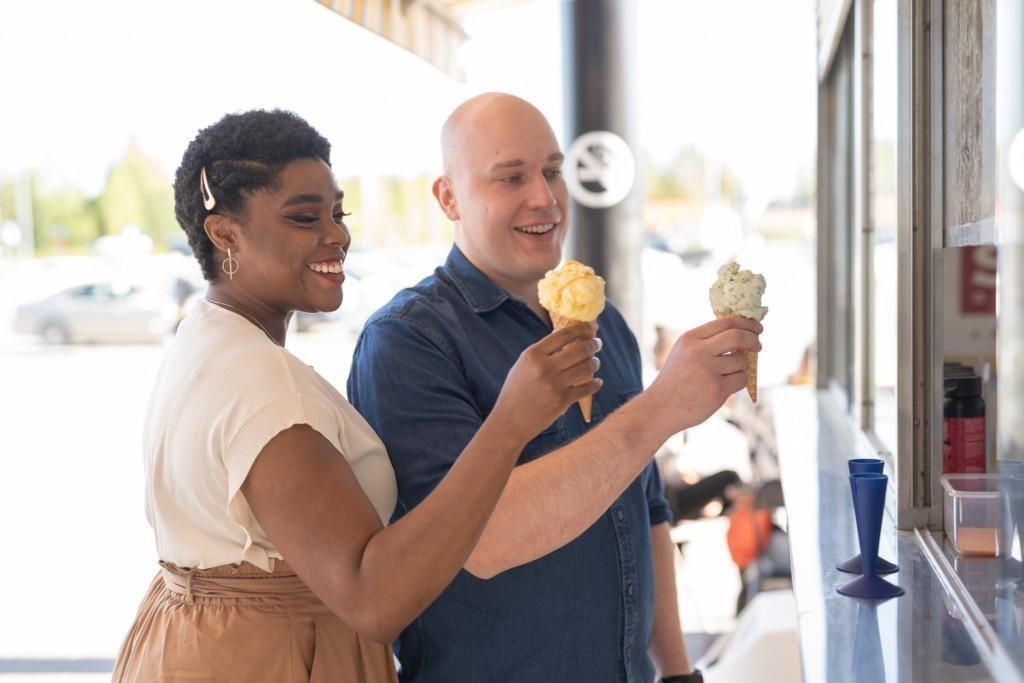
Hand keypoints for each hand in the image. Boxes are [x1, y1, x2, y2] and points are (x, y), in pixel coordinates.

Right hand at [491, 322, 602, 442]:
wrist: (510, 421)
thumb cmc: (516, 391)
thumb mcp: (523, 365)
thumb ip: (542, 352)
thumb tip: (568, 338)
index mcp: (533, 355)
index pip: (563, 334)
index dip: (581, 328)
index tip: (590, 327)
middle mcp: (544, 367)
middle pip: (579, 349)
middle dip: (593, 344)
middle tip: (597, 344)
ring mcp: (555, 384)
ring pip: (586, 368)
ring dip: (595, 363)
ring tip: (595, 363)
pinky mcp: (563, 401)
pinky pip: (587, 388)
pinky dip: (595, 384)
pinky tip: (597, 382)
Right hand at [646, 316, 761, 433]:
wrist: (660, 408)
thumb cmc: (676, 380)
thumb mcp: (683, 352)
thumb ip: (706, 341)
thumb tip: (741, 332)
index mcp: (689, 339)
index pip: (725, 322)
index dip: (746, 323)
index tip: (756, 328)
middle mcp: (698, 352)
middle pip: (737, 336)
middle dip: (753, 340)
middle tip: (758, 345)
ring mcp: (708, 371)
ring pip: (741, 361)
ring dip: (741, 367)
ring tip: (726, 375)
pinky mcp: (717, 390)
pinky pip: (741, 380)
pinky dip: (738, 382)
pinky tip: (724, 387)